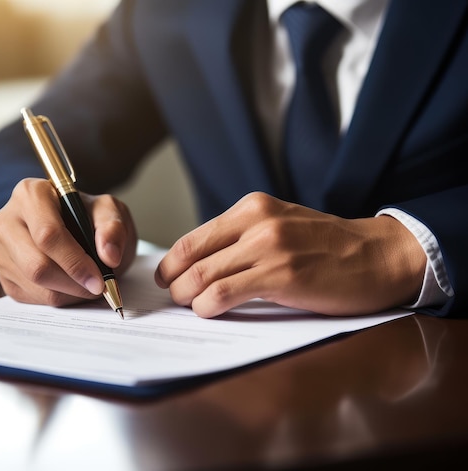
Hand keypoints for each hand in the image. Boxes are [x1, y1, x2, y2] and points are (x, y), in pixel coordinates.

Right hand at [0, 178, 136, 305]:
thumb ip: (113, 227)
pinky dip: (58, 297)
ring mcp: (0, 250)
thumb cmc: (88, 215)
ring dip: (69, 293)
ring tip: (88, 284)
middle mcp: (7, 221)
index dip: (75, 261)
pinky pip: (32, 297)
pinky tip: (72, 286)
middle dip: (73, 283)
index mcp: (31, 194)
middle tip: (97, 288)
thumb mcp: (108, 210)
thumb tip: (109, 256)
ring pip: (35, 285)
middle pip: (36, 265)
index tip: (99, 279)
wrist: (74, 227)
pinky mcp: (3, 276)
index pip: (48, 234)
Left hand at [155, 192, 425, 316]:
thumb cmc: (327, 245)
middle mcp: (256, 222)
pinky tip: (209, 312)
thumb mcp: (280, 224)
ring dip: (186, 298)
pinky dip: (207, 306)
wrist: (378, 255)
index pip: (193, 238)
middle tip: (174, 298)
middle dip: (174, 283)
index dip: (171, 263)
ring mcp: (269, 248)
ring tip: (191, 307)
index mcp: (252, 208)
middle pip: (191, 257)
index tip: (166, 278)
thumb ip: (242, 237)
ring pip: (202, 276)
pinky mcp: (281, 275)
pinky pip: (224, 293)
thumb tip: (201, 263)